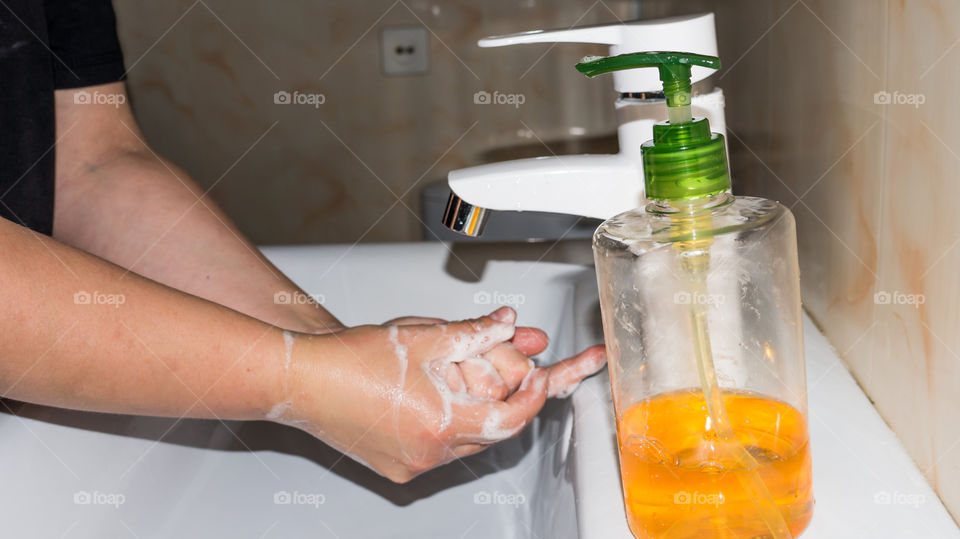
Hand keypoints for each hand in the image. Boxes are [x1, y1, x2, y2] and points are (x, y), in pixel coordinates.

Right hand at [267, 307, 604, 482]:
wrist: (302, 381)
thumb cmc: (353, 358)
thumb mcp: (425, 336)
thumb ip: (476, 332)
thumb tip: (509, 323)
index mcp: (441, 423)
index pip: (510, 420)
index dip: (532, 396)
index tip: (539, 376)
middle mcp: (428, 454)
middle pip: (490, 434)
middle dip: (505, 402)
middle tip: (513, 375)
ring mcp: (410, 466)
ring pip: (465, 444)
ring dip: (476, 415)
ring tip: (468, 383)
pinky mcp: (395, 469)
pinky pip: (437, 452)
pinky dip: (448, 427)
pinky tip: (436, 400)